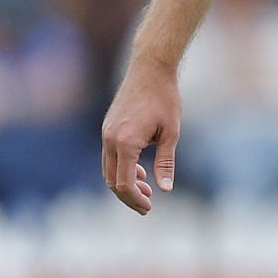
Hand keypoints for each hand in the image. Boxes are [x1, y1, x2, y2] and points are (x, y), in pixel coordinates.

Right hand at [100, 57, 182, 213]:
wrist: (150, 70)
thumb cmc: (165, 99)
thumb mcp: (171, 132)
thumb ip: (166, 162)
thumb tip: (164, 190)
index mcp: (125, 143)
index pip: (123, 183)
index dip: (135, 199)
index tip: (149, 207)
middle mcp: (110, 139)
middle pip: (112, 180)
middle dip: (128, 196)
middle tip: (147, 206)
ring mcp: (106, 133)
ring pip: (108, 169)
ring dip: (124, 182)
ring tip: (146, 190)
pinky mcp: (108, 128)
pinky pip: (110, 156)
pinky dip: (122, 168)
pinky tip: (140, 172)